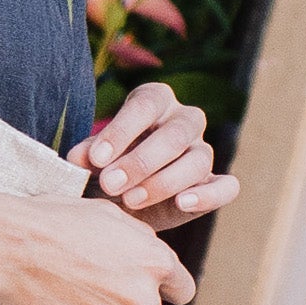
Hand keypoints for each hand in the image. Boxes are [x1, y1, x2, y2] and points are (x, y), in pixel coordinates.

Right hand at [0, 191, 195, 304]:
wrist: (10, 245)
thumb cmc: (56, 220)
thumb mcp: (109, 214)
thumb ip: (141, 240)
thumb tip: (154, 257)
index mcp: (156, 264)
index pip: (182, 290)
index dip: (166, 288)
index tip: (147, 286)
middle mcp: (143, 300)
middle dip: (121, 296)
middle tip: (83, 276)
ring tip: (60, 286)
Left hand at [68, 82, 238, 231]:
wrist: (120, 197)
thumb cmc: (106, 166)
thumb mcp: (94, 158)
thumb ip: (90, 154)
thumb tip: (78, 157)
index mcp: (154, 100)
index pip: (145, 106)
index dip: (121, 132)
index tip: (96, 159)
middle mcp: (184, 120)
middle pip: (173, 134)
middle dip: (140, 162)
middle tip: (110, 184)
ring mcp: (203, 150)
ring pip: (198, 160)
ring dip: (164, 182)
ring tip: (131, 199)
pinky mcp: (214, 183)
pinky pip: (227, 186)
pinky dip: (208, 195)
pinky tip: (182, 203)